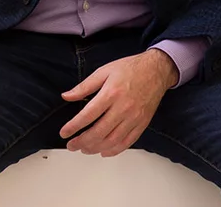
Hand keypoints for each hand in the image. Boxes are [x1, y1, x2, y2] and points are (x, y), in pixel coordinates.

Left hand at [58, 49, 177, 156]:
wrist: (156, 70)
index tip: (64, 133)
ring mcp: (134, 118)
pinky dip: (114, 150)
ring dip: (96, 148)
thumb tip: (66, 96)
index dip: (74, 126)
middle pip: (99, 132)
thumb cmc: (129, 68)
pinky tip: (103, 151)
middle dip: (82, 142)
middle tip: (71, 145)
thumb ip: (84, 86)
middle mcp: (123, 108)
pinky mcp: (142, 124)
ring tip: (84, 149)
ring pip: (112, 140)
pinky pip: (127, 142)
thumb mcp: (103, 71)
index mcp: (111, 93)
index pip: (88, 115)